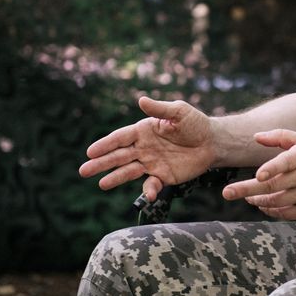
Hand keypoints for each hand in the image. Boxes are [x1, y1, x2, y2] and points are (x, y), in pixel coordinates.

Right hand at [78, 96, 215, 202]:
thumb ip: (160, 109)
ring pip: (128, 171)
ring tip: (100, 183)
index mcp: (144, 130)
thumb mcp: (179, 112)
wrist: (212, 142)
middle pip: (118, 156)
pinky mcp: (162, 176)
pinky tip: (148, 194)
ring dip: (114, 177)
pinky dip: (148, 190)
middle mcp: (143, 148)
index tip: (90, 151)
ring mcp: (151, 163)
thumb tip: (141, 100)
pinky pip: (151, 184)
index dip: (105, 145)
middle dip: (101, 163)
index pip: (120, 138)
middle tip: (84, 170)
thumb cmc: (195, 123)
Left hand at [222, 129, 295, 220]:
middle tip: (227, 193)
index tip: (259, 175)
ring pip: (275, 201)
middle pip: (273, 186)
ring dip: (257, 200)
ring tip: (247, 197)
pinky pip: (284, 214)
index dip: (272, 168)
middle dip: (247, 190)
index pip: (287, 162)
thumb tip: (255, 137)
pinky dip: (270, 211)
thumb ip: (281, 137)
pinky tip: (263, 206)